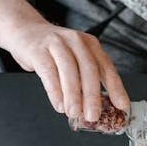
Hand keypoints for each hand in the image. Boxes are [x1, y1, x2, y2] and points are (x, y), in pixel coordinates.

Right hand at [6, 21, 129, 121]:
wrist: (25, 30)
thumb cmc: (53, 50)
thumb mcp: (74, 58)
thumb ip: (85, 79)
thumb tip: (95, 107)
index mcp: (90, 45)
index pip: (106, 67)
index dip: (116, 88)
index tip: (122, 105)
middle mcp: (76, 41)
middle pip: (89, 69)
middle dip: (92, 95)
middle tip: (93, 115)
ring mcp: (57, 44)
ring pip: (69, 70)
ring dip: (73, 95)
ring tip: (74, 113)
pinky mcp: (38, 50)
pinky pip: (48, 71)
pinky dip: (54, 90)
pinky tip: (59, 104)